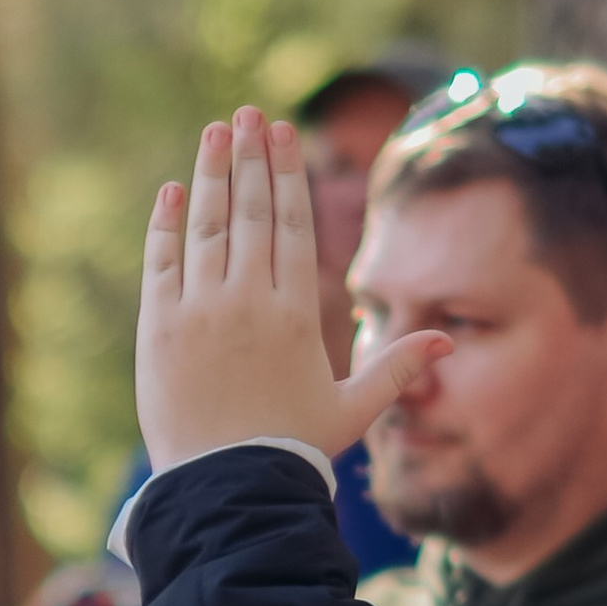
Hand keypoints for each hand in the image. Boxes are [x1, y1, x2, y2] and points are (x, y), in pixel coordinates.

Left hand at [135, 106, 447, 473]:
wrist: (229, 491)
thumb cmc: (291, 453)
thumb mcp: (352, 411)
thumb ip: (395, 369)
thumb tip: (446, 340)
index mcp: (295, 314)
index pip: (290, 225)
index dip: (285, 173)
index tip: (282, 134)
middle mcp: (248, 301)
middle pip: (250, 211)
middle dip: (250, 156)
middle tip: (248, 114)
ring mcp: (201, 312)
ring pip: (206, 226)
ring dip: (211, 173)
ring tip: (216, 132)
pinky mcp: (160, 330)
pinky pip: (161, 262)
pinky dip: (166, 224)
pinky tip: (173, 191)